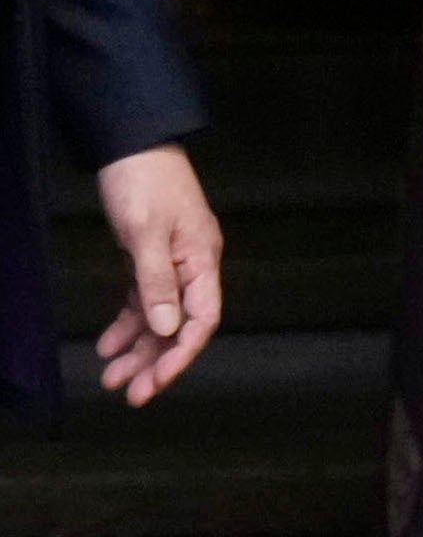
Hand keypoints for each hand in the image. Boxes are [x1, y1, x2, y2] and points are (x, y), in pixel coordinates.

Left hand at [94, 144, 223, 403]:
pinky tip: (107, 344)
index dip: (181, 356)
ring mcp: (172, 264)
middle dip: (155, 362)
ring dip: (137, 349)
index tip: (155, 382)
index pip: (202, 321)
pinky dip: (126, 324)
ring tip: (111, 376)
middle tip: (129, 393)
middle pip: (179, 327)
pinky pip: (142, 301)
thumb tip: (168, 330)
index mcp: (202, 261)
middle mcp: (192, 268)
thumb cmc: (143, 181)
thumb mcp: (146, 231)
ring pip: (158, 318)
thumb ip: (157, 282)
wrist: (131, 143)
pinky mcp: (150, 258)